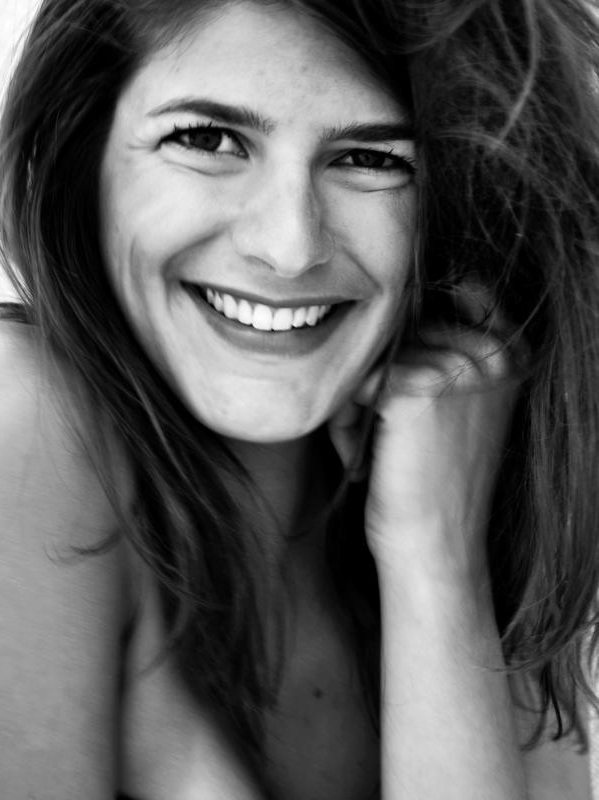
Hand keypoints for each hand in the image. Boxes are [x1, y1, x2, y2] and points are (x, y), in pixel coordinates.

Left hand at [329, 290, 525, 575]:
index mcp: (509, 355)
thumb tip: (393, 305)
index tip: (412, 404)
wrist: (435, 548)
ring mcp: (455, 370)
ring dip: (357, 407)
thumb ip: (443, 352)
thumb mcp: (459, 408)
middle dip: (380, 384)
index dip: (413, 350)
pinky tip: (367, 463)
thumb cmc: (435, 482)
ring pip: (370, 362)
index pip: (446, 305)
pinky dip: (345, 424)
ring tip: (378, 454)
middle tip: (387, 442)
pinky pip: (352, 385)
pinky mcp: (416, 392)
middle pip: (398, 336)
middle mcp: (490, 355)